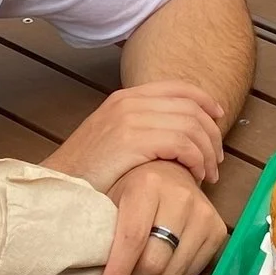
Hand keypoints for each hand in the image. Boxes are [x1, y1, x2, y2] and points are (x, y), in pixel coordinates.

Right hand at [44, 81, 225, 192]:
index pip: (178, 88)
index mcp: (126, 97)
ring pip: (191, 126)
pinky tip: (196, 176)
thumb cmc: (85, 172)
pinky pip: (182, 144)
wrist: (57, 187)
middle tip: (217, 161)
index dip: (205, 101)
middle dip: (211, 134)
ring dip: (207, 152)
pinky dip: (196, 160)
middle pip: (191, 108)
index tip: (218, 120)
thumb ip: (139, 128)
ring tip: (209, 174)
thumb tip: (174, 135)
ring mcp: (131, 119)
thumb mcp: (112, 138)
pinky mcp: (133, 141)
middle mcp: (129, 101)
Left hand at [88, 162, 227, 274]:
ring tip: (139, 269)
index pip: (132, 240)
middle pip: (154, 262)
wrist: (171, 172)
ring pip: (172, 273)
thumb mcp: (112, 199)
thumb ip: (99, 238)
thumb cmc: (135, 188)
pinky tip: (162, 262)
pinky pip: (191, 272)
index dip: (116, 274)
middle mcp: (180, 196)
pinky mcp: (217, 229)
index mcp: (148, 185)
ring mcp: (203, 213)